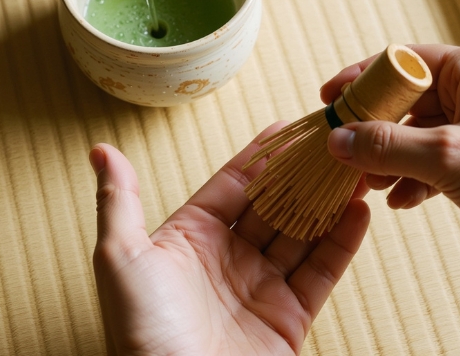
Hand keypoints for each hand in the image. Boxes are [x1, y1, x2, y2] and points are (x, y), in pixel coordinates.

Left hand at [90, 125, 370, 355]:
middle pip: (273, 205)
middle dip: (302, 174)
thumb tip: (101, 150)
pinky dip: (342, 243)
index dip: (262, 156)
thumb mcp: (120, 258)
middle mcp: (226, 260)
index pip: (233, 185)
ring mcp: (259, 289)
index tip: (288, 126)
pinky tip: (358, 213)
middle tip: (332, 141)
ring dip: (327, 201)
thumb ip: (118, 200)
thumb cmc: (140, 334)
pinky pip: (320, 273)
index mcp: (188, 239)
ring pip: (302, 234)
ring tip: (353, 167)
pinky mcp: (288, 320)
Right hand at [322, 45, 459, 354]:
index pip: (404, 60)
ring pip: (422, 133)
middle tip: (345, 151)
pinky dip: (417, 176)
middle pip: (409, 99)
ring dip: (393, 158)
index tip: (330, 99)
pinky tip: (402, 200)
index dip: (363, 79)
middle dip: (375, 129)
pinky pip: (439, 159)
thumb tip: (338, 139)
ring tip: (371, 184)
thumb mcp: (445, 156)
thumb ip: (385, 146)